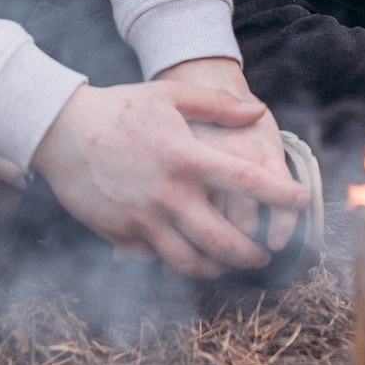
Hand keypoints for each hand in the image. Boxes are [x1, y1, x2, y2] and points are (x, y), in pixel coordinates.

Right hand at [30, 78, 310, 278]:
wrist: (61, 131)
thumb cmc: (119, 109)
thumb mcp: (169, 96)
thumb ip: (217, 105)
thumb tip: (258, 111)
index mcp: (187, 159)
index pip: (247, 181)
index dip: (281, 194)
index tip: (302, 199)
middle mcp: (170, 195)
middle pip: (224, 241)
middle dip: (251, 254)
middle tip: (262, 254)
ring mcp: (144, 220)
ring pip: (191, 262)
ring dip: (217, 269)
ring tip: (228, 264)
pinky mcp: (122, 235)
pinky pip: (157, 260)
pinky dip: (176, 263)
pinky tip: (186, 257)